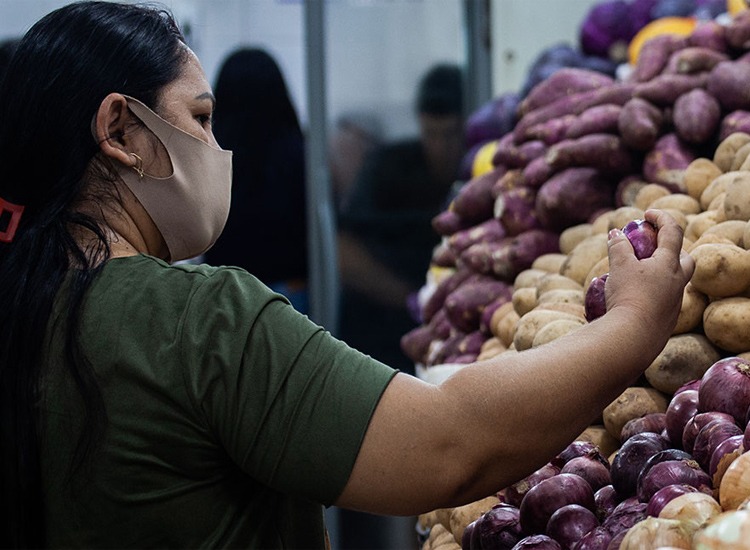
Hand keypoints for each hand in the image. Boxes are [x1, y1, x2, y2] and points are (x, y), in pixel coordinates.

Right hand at [604, 209, 694, 342]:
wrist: (633, 336)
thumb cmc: (628, 296)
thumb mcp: (619, 266)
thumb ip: (618, 246)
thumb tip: (616, 233)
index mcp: (669, 264)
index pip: (672, 232)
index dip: (661, 218)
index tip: (647, 214)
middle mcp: (678, 282)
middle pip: (685, 259)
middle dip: (672, 250)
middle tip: (652, 249)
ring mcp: (674, 302)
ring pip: (674, 282)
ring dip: (661, 274)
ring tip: (639, 275)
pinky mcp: (667, 320)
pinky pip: (664, 300)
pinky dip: (653, 293)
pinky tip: (636, 299)